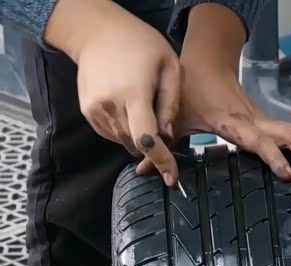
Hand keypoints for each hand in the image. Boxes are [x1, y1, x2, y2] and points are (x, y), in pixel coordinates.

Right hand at [45, 0, 180, 185]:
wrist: (97, 32)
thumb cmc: (140, 45)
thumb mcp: (169, 66)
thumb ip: (171, 105)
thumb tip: (168, 137)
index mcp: (134, 94)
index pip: (147, 140)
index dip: (161, 161)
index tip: (171, 177)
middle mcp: (111, 106)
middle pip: (137, 145)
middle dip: (153, 146)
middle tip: (160, 125)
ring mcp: (96, 111)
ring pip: (124, 143)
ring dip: (138, 137)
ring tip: (141, 108)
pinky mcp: (88, 113)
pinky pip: (112, 135)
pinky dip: (124, 130)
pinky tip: (127, 109)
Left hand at [137, 4, 290, 185]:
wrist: (207, 63)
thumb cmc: (191, 90)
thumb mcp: (174, 117)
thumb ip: (161, 144)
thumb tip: (146, 171)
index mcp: (233, 122)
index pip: (258, 140)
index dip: (273, 156)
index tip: (286, 175)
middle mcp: (253, 120)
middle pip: (290, 135)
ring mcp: (263, 120)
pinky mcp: (266, 121)